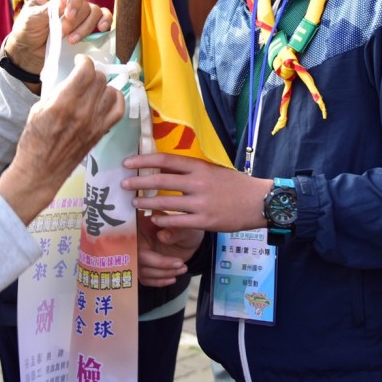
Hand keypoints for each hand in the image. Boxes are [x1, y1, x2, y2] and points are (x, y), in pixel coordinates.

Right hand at [0, 55, 124, 223]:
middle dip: (91, 72)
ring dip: (102, 85)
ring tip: (93, 88)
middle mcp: (83, 112)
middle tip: (83, 75)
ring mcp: (95, 123)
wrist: (41, 170)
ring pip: (111, 91)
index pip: (86, 71)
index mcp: (63, 104)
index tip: (79, 61)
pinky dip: (115, 99)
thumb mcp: (38, 109)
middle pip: (99, 79)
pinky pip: (119, 109)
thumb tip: (71, 79)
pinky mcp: (101, 132)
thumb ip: (58, 92)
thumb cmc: (34, 140)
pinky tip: (106, 98)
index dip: (84, 61)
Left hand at [6, 0, 111, 74]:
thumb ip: (48, 9)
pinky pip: (102, 18)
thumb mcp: (32, 18)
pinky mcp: (86, 24)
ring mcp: (79, 11)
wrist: (29, 50)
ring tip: (71, 40)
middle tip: (62, 34)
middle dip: (74, 22)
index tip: (68, 16)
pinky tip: (101, 29)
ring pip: (94, 13)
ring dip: (85, 28)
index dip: (74, 1)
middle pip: (84, 4)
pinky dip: (105, 22)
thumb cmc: (26, 30)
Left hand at [121, 153, 271, 232]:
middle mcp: (198, 182)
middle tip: (123, 183)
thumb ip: (190, 171)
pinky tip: (154, 220)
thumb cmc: (234, 185)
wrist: (258, 202)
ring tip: (134, 203)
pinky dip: (163, 221)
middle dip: (138, 182)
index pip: (165, 160)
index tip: (127, 162)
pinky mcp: (205, 220)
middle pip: (160, 180)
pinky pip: (177, 221)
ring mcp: (201, 202)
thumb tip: (165, 169)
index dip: (144, 160)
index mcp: (199, 167)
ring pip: (165, 202)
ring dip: (146, 202)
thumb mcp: (213, 171)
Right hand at [136, 212, 203, 287]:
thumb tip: (161, 236)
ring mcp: (139, 256)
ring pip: (142, 271)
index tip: (162, 254)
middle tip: (180, 263)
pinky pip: (145, 279)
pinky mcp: (144, 267)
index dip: (146, 250)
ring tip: (183, 268)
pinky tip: (173, 279)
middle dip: (160, 264)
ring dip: (163, 273)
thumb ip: (174, 231)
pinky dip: (159, 281)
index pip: (134, 240)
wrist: (191, 241)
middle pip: (138, 258)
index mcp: (142, 226)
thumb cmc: (186, 231)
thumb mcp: (185, 229)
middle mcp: (136, 241)